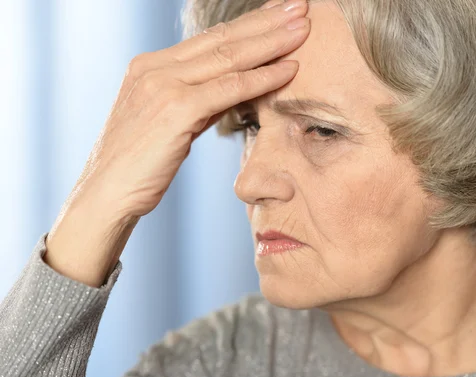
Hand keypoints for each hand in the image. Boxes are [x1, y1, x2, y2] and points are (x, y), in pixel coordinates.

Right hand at [44, 0, 310, 285]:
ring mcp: (163, 85)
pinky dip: (262, 78)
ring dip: (272, 41)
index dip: (249, 25)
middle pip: (223, 38)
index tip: (279, 14)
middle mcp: (155, 68)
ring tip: (304, 27)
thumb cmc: (140, 164)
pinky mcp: (174, 109)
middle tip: (301, 6)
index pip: (210, 39)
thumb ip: (197, 101)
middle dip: (266, 20)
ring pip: (229, 57)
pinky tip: (290, 69)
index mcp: (151, 67)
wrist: (107, 194)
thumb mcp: (168, 122)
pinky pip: (229, 89)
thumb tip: (231, 92)